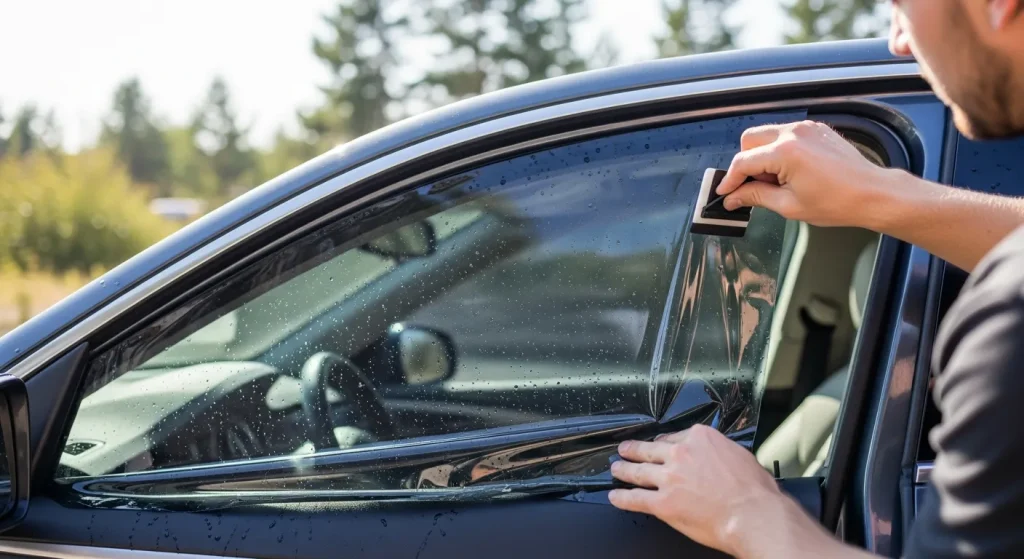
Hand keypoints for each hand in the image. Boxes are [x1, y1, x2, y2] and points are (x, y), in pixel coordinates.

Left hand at [608, 425, 785, 555]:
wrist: (753, 515)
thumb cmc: (755, 490)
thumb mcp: (739, 455)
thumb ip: (720, 451)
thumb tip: (717, 457)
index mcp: (699, 439)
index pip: (672, 438)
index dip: (663, 444)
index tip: (658, 445)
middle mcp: (680, 455)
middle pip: (649, 450)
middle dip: (634, 450)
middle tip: (625, 449)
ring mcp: (669, 478)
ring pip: (638, 471)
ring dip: (624, 470)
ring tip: (617, 469)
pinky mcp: (663, 502)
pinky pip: (635, 498)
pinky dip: (622, 498)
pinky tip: (616, 497)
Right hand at [715, 120, 896, 227]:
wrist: (872, 193)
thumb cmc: (837, 202)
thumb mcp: (789, 205)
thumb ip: (756, 196)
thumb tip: (733, 198)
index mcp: (786, 152)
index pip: (744, 162)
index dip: (731, 180)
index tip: (725, 193)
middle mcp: (794, 133)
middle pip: (750, 140)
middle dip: (746, 162)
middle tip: (754, 186)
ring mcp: (807, 128)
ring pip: (768, 135)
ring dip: (763, 156)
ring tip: (778, 181)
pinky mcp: (816, 130)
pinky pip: (787, 134)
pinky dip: (781, 150)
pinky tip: (792, 171)